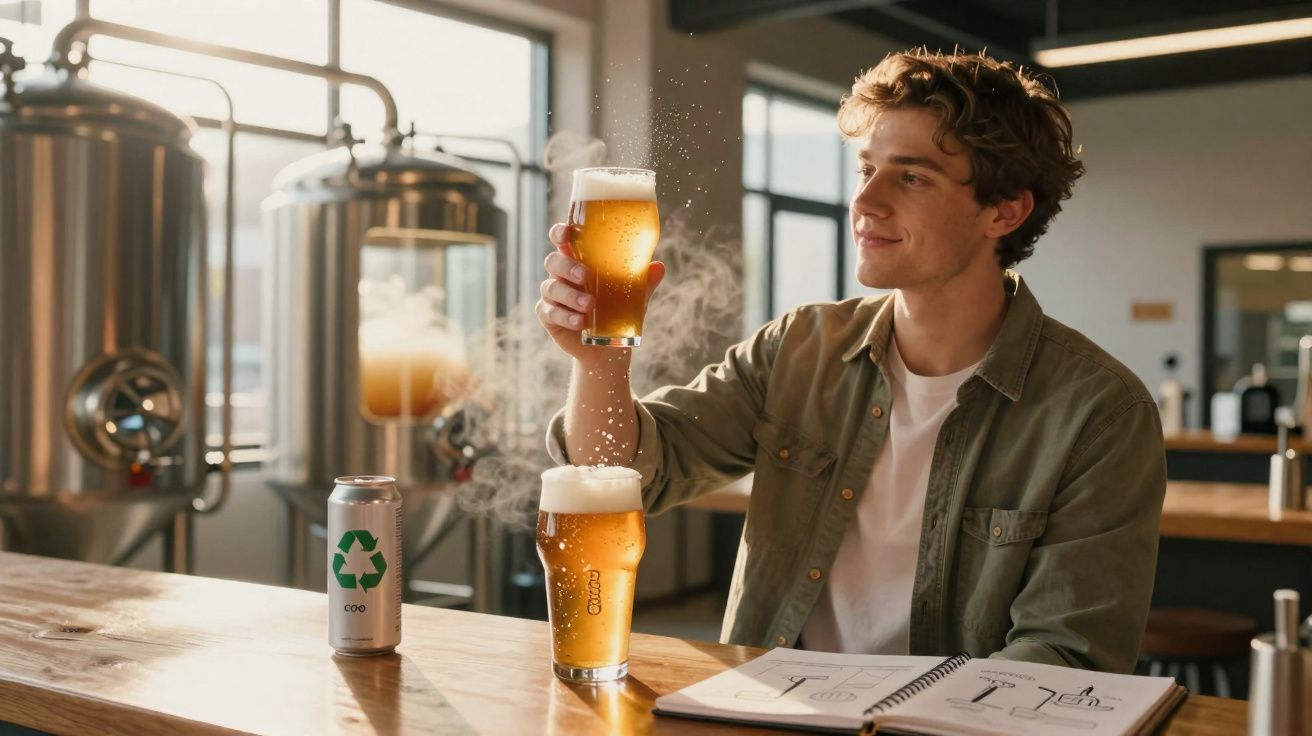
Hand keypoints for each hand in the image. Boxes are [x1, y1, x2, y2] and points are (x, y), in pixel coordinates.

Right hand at [535, 222, 664, 361]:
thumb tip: (659, 267)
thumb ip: (643, 280)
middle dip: (567, 266)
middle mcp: (561, 275)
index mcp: (578, 260)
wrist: (606, 347)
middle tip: (586, 275)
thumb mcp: (633, 295)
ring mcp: (552, 295)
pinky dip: (565, 317)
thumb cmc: (616, 309)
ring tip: (590, 305)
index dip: (560, 232)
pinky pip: (550, 313)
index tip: (567, 233)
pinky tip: (580, 322)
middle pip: (553, 261)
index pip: (562, 240)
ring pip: (551, 287)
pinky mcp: (548, 317)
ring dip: (570, 295)